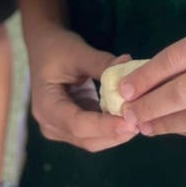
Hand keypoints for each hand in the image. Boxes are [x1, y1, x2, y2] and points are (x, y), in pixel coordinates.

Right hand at [26, 26, 138, 151]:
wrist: (44, 46)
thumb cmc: (57, 48)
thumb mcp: (77, 52)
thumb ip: (101, 63)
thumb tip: (128, 65)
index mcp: (47, 106)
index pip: (78, 124)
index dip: (105, 126)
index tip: (130, 122)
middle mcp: (51, 124)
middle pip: (87, 139)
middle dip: (114, 133)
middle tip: (141, 121)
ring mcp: (61, 128)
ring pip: (92, 140)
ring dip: (116, 132)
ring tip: (138, 119)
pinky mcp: (73, 126)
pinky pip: (94, 132)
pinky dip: (111, 126)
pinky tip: (128, 116)